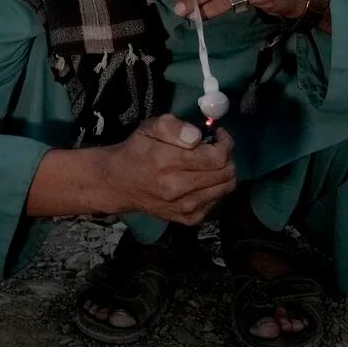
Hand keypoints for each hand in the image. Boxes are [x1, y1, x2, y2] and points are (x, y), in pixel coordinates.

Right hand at [100, 114, 235, 224]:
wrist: (119, 184)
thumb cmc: (137, 151)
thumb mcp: (150, 127)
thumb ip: (175, 127)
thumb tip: (198, 136)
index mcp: (168, 163)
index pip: (216, 157)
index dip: (225, 143)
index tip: (218, 135)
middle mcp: (179, 189)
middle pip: (226, 174)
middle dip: (227, 156)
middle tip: (216, 148)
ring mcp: (185, 208)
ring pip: (226, 188)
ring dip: (224, 172)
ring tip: (210, 163)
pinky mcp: (188, 219)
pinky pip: (217, 202)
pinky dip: (215, 188)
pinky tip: (202, 180)